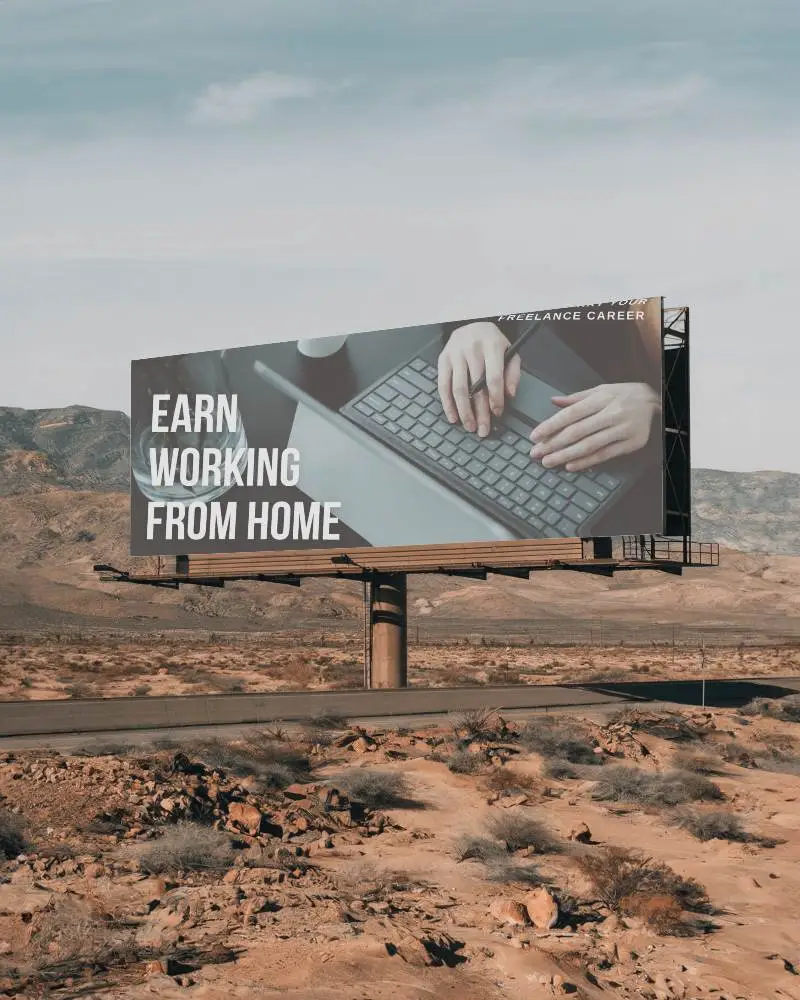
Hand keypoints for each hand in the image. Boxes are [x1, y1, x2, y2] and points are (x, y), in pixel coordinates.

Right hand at [437, 321, 520, 436]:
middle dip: (480, 412)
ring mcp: (455, 354)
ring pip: (458, 388)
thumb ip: (513, 372)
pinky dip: (447, 403)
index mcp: (492, 346)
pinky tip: (453, 416)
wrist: (471, 323)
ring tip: (469, 426)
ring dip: (463, 411)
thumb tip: (509, 394)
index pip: (493, 377)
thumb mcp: (510, 351)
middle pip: (475, 387)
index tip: (498, 413)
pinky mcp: (443, 360)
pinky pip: (443, 385)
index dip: (495, 398)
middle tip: (483, 429)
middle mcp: (472, 349)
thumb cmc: (492, 342)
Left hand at [530, 382, 659, 471]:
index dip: (551, 426)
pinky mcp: (630, 444)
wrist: (656, 402)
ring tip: (549, 462)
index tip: (535, 436)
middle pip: (577, 431)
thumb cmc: (625, 396)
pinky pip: (605, 455)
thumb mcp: (601, 390)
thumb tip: (553, 401)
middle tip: (536, 453)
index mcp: (601, 399)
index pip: (571, 414)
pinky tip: (571, 466)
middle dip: (553, 444)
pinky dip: (587, 462)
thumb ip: (576, 398)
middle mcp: (611, 414)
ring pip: (589, 445)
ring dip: (566, 456)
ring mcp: (622, 430)